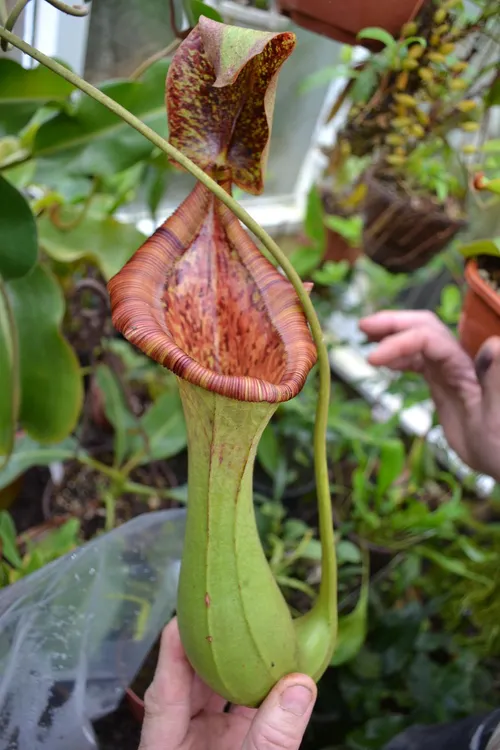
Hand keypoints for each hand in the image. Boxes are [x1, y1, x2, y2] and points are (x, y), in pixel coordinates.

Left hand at [139, 618, 316, 749]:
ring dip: (238, 667)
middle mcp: (182, 742)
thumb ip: (272, 738)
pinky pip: (240, 713)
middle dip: (213, 648)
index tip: (188, 613)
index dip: (174, 648)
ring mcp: (204, 745)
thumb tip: (300, 684)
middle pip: (191, 684)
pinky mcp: (228, 748)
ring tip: (258, 633)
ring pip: (216, 696)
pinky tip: (275, 673)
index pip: (165, 689)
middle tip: (234, 611)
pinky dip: (257, 693)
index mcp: (167, 749)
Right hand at [359, 310, 499, 481]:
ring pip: (419, 340)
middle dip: (394, 324)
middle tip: (363, 326)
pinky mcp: (444, 381)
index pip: (429, 339)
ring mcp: (450, 370)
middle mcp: (459, 361)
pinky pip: (419, 359)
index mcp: (468, 365)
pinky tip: (384, 361)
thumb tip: (494, 344)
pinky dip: (399, 355)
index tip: (372, 359)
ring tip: (366, 336)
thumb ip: (496, 378)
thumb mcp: (496, 415)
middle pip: (424, 328)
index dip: (399, 342)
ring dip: (393, 335)